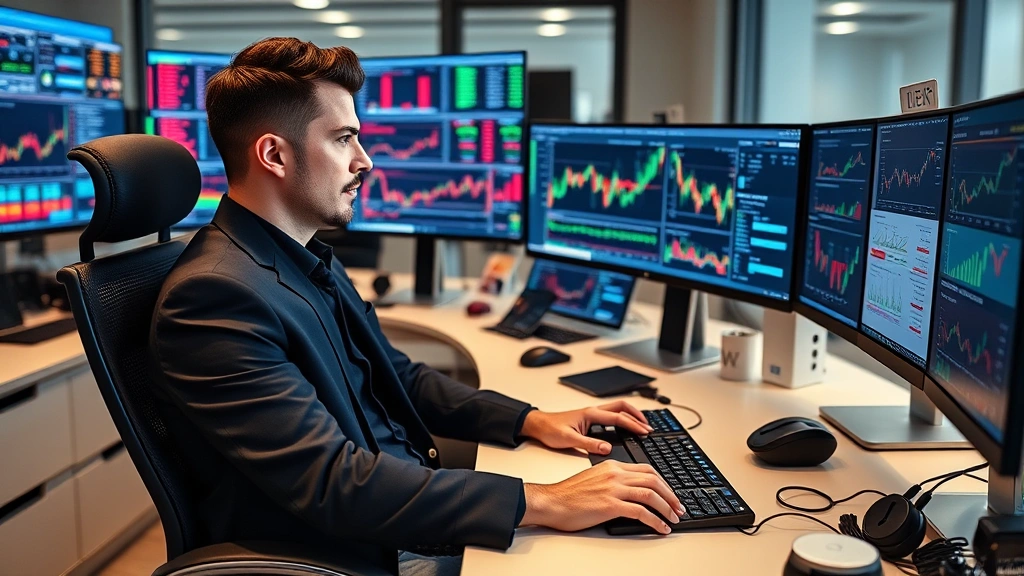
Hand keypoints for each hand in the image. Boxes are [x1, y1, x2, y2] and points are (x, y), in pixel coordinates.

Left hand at [519, 401, 652, 454]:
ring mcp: (591, 414)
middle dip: (637, 415)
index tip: (645, 432)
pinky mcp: (589, 419)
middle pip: (622, 407)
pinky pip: (610, 415)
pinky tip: (624, 428)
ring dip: (631, 415)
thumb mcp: (569, 439)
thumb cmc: (550, 430)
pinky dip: (622, 419)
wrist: (537, 425)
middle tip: (648, 426)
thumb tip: (606, 448)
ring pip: (617, 409)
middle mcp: (593, 411)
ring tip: (641, 425)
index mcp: (590, 414)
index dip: (633, 425)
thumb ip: (589, 444)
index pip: (618, 418)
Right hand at [520, 460, 684, 533]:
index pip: (646, 469)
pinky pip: (641, 512)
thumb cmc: (567, 494)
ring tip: (674, 518)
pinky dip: (655, 521)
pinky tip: (660, 527)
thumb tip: (630, 493)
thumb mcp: (593, 479)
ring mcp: (613, 489)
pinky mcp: (610, 505)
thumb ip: (612, 481)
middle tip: (678, 507)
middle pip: (653, 480)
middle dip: (670, 495)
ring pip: (650, 494)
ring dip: (667, 507)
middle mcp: (615, 474)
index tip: (669, 493)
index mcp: (612, 466)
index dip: (663, 482)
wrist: (551, 501)